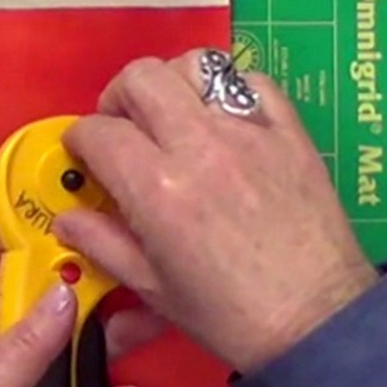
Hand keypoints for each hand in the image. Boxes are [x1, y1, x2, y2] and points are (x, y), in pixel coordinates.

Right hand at [55, 49, 378, 374]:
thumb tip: (69, 220)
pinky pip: (254, 80)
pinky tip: (225, 119)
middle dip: (118, 98)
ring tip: (172, 117)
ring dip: (173, 84)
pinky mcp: (289, 132)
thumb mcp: (155, 289)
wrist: (317, 321)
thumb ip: (105, 245)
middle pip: (141, 77)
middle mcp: (201, 147)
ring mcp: (249, 132)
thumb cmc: (236, 317)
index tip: (85, 155)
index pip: (98, 131)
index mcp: (159, 189)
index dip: (80, 141)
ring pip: (196, 65)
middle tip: (122, 129)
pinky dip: (231, 88)